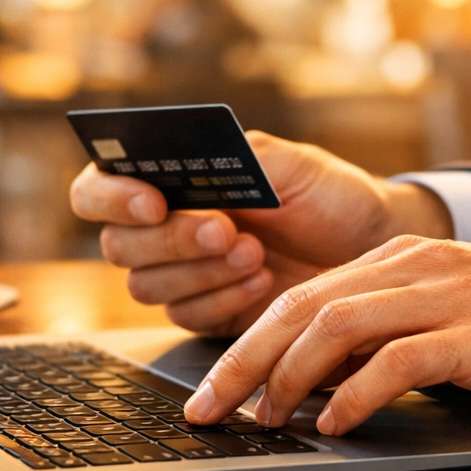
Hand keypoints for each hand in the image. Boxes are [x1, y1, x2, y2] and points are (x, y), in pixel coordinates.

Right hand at [69, 132, 450, 334]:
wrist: (372, 249)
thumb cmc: (330, 196)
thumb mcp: (292, 163)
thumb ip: (238, 156)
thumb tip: (189, 153)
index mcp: (171, 179)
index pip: (98, 188)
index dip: (110, 197)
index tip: (153, 201)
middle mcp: (165, 227)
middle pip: (118, 245)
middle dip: (172, 240)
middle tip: (227, 231)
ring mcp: (183, 274)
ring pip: (146, 286)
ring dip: (198, 273)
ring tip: (255, 255)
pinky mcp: (208, 314)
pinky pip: (186, 318)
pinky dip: (221, 301)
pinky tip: (261, 284)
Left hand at [181, 235, 470, 432]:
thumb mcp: (455, 315)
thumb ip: (393, 332)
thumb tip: (321, 382)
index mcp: (404, 258)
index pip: (302, 295)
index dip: (246, 343)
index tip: (212, 388)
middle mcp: (418, 266)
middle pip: (302, 307)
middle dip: (243, 361)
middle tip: (208, 410)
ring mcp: (450, 296)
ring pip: (337, 327)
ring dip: (289, 378)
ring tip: (267, 421)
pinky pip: (399, 361)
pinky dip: (357, 395)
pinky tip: (337, 424)